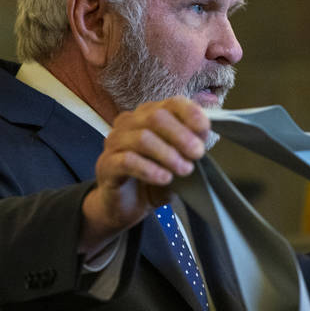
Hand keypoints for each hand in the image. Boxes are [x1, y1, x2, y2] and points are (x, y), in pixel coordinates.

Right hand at [80, 97, 209, 254]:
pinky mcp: (106, 164)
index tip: (204, 130)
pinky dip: (149, 169)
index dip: (190, 113)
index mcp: (150, 115)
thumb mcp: (178, 161)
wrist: (127, 207)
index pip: (171, 103)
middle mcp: (130, 123)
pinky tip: (164, 178)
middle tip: (197, 154)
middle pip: (156, 117)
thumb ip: (189, 146)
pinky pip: (127, 161)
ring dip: (168, 154)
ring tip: (184, 170)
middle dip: (181, 136)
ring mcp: (115, 142)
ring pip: (142, 139)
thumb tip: (203, 133)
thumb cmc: (154, 179)